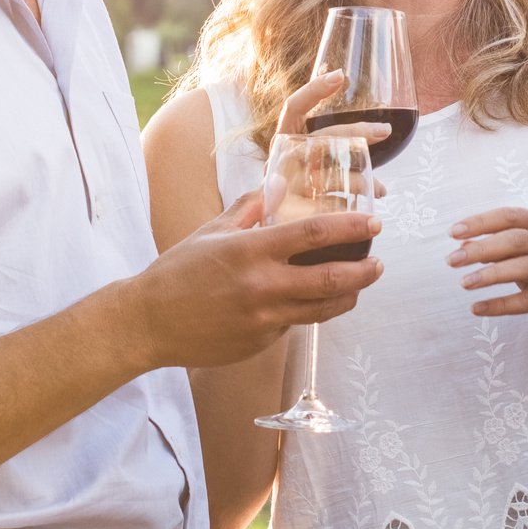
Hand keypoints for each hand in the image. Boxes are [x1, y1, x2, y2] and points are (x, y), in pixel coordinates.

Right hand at [128, 190, 381, 370]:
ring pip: (322, 310)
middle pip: (332, 280)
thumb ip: (250, 209)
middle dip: (365, 271)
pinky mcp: (260, 342)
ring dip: (349, 297)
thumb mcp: (212, 231)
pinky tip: (305, 302)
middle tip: (379, 263)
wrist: (148, 322)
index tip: (374, 225)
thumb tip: (277, 186)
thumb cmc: (178, 271)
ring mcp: (264, 319)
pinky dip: (304, 312)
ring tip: (359, 285)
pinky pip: (293, 325)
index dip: (352, 229)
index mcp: (253, 251)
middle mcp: (264, 286)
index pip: (316, 235)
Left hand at [449, 206, 527, 330]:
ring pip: (524, 268)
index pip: (511, 215)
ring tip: (464, 283)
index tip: (452, 232)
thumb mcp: (522, 258)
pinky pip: (527, 301)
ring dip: (489, 275)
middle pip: (516, 239)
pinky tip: (477, 309)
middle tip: (452, 260)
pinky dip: (499, 305)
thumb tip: (462, 244)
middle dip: (480, 248)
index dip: (481, 222)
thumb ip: (498, 248)